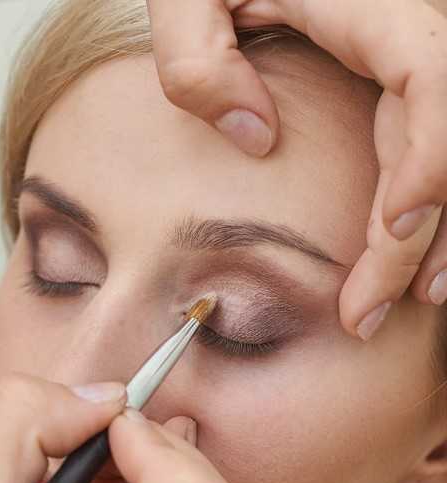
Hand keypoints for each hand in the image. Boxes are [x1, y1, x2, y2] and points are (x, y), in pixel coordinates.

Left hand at [146, 0, 446, 339]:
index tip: (393, 229)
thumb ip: (198, 55)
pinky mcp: (402, 93)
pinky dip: (425, 216)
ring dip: (436, 238)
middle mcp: (410, 36)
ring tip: (406, 304)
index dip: (430, 159)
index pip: (431, 81)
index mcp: (373, 6)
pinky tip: (407, 264)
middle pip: (444, 143)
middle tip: (365, 314)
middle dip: (413, 239)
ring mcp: (413, 66)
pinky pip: (428, 156)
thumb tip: (254, 138)